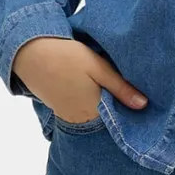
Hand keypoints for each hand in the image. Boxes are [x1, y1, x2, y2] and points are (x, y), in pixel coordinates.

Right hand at [14, 36, 147, 123]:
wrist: (30, 54)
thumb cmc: (67, 58)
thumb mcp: (98, 67)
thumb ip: (121, 88)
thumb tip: (144, 105)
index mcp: (94, 110)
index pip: (119, 120)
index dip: (129, 112)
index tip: (141, 103)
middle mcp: (81, 119)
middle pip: (106, 119)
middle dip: (117, 110)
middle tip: (128, 93)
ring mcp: (68, 116)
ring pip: (93, 117)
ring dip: (102, 108)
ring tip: (111, 92)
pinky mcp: (59, 109)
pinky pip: (80, 113)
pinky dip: (89, 106)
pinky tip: (93, 92)